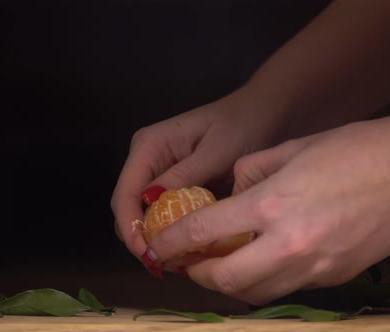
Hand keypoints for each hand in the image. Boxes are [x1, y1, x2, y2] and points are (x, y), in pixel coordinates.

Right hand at [111, 91, 279, 257]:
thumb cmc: (242, 125)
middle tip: (163, 266)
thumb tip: (152, 205)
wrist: (264, 113)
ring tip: (175, 261)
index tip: (147, 254)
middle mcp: (147, 159)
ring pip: (143, 213)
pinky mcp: (174, 183)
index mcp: (149, 147)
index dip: (130, 227)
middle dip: (140, 238)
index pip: (125, 194)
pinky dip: (169, 231)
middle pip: (128, 207)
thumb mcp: (216, 152)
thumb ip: (184, 177)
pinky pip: (163, 211)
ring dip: (154, 238)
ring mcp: (159, 172)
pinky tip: (185, 247)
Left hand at [146, 113, 389, 304]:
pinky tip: (260, 262)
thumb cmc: (352, 148)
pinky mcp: (335, 278)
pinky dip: (263, 281)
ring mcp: (315, 268)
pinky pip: (286, 288)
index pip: (204, 233)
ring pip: (256, 294)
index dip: (172, 244)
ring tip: (219, 265)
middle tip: (188, 263)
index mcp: (271, 205)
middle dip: (197, 275)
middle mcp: (288, 245)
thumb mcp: (289, 149)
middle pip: (225, 280)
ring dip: (228, 284)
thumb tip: (230, 198)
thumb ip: (249, 175)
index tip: (156, 249)